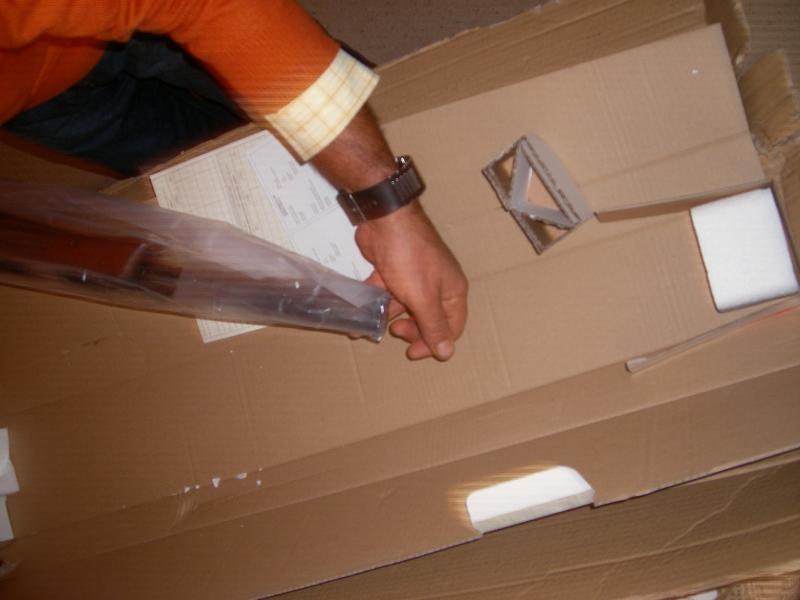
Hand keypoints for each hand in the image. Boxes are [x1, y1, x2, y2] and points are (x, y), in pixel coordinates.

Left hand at [355, 200, 467, 360]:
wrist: (386, 220)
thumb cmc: (410, 258)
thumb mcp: (423, 297)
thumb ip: (434, 326)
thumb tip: (447, 353)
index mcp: (452, 292)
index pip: (450, 327)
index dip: (433, 343)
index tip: (411, 352)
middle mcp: (436, 286)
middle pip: (427, 318)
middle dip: (411, 330)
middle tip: (395, 332)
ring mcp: (413, 277)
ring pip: (403, 307)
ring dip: (387, 318)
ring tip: (370, 324)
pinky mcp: (392, 270)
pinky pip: (385, 294)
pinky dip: (373, 302)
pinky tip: (357, 313)